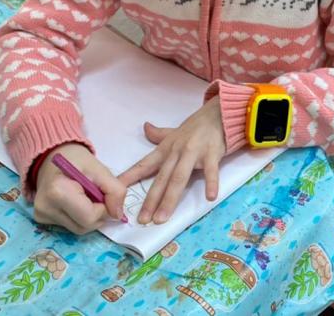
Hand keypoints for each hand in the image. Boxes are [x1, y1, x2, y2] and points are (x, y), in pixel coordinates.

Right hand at [34, 143, 126, 233]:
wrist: (53, 156)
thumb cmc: (77, 160)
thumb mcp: (100, 169)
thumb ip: (114, 190)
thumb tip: (118, 215)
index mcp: (57, 192)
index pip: (89, 217)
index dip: (104, 208)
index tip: (103, 193)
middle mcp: (45, 207)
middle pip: (83, 227)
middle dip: (98, 214)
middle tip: (97, 194)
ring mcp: (41, 216)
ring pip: (78, 229)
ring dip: (90, 216)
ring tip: (86, 196)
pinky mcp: (41, 220)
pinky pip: (70, 226)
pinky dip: (79, 216)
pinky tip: (76, 201)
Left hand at [118, 96, 226, 223]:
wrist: (218, 113)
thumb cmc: (196, 126)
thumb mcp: (174, 131)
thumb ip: (159, 134)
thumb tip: (145, 127)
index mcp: (166, 149)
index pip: (144, 165)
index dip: (130, 178)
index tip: (116, 192)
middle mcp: (177, 151)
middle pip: (162, 178)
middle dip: (151, 200)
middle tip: (143, 220)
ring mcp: (194, 153)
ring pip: (179, 178)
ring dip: (170, 199)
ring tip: (162, 218)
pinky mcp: (211, 153)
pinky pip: (211, 170)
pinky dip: (211, 183)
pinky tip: (209, 197)